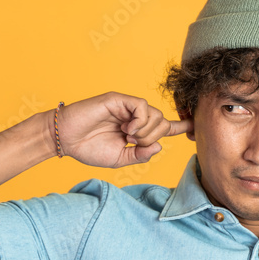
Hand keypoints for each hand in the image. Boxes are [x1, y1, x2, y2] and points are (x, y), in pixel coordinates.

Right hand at [54, 92, 190, 167]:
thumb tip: (158, 146)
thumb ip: (140, 155)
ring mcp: (126, 107)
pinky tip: (128, 129)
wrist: (66, 140)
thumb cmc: (89, 149)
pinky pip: (142, 106)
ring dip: (147, 131)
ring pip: (155, 114)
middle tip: (135, 143)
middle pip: (162, 122)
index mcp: (136, 130)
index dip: (178, 127)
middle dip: (155, 136)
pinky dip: (140, 120)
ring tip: (128, 137)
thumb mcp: (120, 159)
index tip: (192, 126)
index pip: (162, 127)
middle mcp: (134, 117)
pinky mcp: (118, 100)